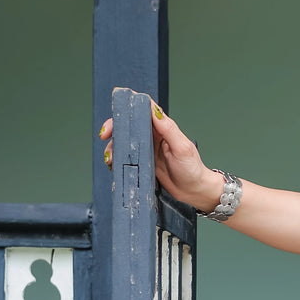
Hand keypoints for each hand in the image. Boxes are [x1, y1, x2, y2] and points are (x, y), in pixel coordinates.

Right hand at [98, 104, 221, 212]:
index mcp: (162, 128)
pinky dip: (118, 160)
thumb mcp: (181, 147)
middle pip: (128, 125)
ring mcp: (147, 150)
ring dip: (114, 147)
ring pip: (124, 142)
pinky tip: (114, 165)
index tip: (116, 111)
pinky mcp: (143, 163)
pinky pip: (127, 158)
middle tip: (105, 135)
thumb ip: (168, 128)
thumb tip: (154, 110)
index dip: (127, 108)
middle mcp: (153, 136)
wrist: (194, 192)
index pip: (142, 111)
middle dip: (114, 128)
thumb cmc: (193, 169)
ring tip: (110, 157)